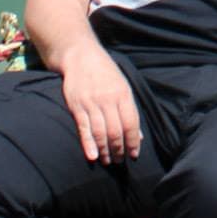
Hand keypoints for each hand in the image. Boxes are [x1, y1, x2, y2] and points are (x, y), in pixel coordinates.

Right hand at [61, 43, 141, 164]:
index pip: (131, 123)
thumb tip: (139, 136)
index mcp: (123, 94)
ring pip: (100, 132)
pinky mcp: (76, 106)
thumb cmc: (105, 73)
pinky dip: (88, 144)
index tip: (134, 155)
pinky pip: (84, 129)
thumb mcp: (123, 86)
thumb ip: (130, 110)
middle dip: (119, 150)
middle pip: (116, 131)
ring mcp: (91, 103)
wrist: (80, 56)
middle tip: (120, 161)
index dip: (133, 142)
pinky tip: (93, 156)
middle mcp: (108, 99)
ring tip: (108, 161)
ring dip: (105, 150)